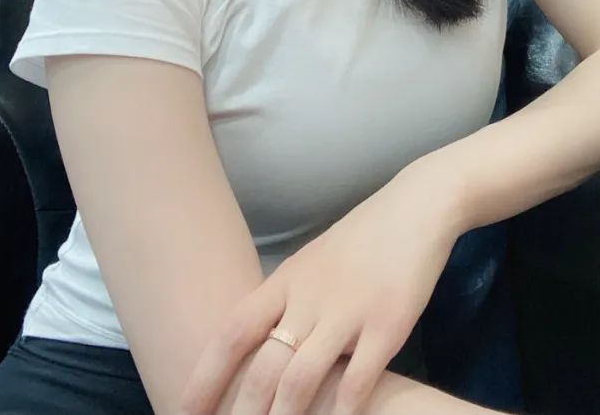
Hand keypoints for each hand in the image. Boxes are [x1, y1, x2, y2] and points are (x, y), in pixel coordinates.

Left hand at [178, 163, 460, 414]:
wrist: (416, 206)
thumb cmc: (363, 238)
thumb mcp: (313, 262)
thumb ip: (286, 301)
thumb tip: (256, 344)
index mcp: (286, 280)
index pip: (232, 333)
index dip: (204, 376)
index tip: (182, 410)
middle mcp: (309, 296)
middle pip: (262, 367)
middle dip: (242, 413)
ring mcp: (349, 310)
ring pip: (301, 379)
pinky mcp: (388, 322)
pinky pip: (359, 377)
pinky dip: (343, 410)